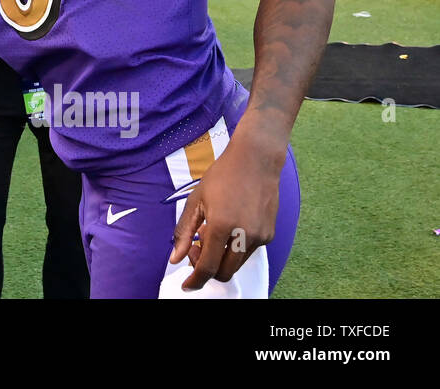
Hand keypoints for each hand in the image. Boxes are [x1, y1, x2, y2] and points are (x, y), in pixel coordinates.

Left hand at [169, 134, 282, 289]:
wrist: (256, 160)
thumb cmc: (223, 176)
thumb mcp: (196, 201)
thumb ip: (184, 232)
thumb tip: (175, 258)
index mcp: (222, 226)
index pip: (208, 267)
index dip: (196, 280)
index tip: (187, 285)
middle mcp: (244, 236)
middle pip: (224, 272)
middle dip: (208, 269)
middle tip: (197, 248)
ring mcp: (260, 237)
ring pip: (237, 264)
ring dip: (221, 259)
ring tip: (210, 233)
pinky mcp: (269, 235)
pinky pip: (248, 252)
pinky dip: (234, 249)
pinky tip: (227, 228)